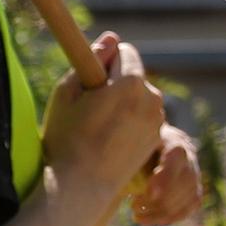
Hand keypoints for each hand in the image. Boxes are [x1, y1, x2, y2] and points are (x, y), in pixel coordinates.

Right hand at [41, 32, 165, 197]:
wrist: (81, 187)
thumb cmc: (67, 138)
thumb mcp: (68, 93)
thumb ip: (91, 60)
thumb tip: (111, 38)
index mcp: (132, 83)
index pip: (124, 52)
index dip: (104, 62)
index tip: (89, 80)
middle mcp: (153, 99)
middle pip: (134, 75)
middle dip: (115, 82)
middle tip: (89, 106)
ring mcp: (158, 121)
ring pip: (140, 97)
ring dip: (123, 102)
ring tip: (97, 125)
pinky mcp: (157, 138)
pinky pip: (143, 117)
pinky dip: (129, 121)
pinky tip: (109, 139)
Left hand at [130, 125, 203, 225]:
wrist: (151, 143)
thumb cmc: (134, 142)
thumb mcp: (129, 141)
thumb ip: (126, 150)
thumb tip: (112, 165)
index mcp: (173, 141)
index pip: (176, 158)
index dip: (166, 178)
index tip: (150, 194)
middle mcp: (189, 156)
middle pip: (184, 183)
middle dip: (159, 200)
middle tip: (133, 206)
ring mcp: (195, 173)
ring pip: (188, 198)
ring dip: (162, 212)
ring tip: (137, 215)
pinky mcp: (194, 189)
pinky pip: (190, 207)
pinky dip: (171, 217)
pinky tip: (151, 219)